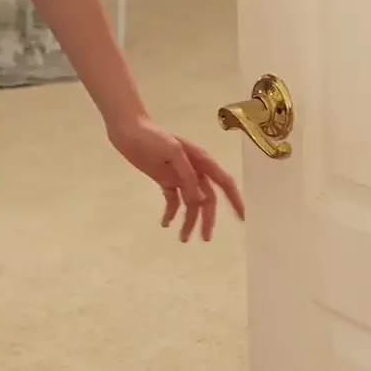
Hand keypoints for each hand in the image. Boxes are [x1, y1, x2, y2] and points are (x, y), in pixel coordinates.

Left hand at [106, 115, 244, 241]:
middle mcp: (195, 171)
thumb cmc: (152, 137)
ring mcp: (180, 177)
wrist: (129, 131)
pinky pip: (173, 201)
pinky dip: (171, 213)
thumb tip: (200, 200)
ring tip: (182, 239)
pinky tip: (165, 224)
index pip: (224, 182)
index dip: (235, 199)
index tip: (242, 218)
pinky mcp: (165, 180)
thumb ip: (187, 175)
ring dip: (189, 221)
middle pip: (207, 199)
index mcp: (201, 161)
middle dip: (208, 219)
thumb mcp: (172, 152)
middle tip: (204, 239)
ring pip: (191, 203)